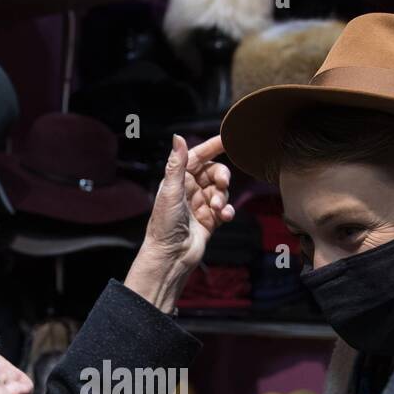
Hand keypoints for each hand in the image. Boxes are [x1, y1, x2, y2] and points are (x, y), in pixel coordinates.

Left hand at [125, 134, 234, 312]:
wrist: (171, 256)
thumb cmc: (165, 224)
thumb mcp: (171, 190)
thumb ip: (177, 164)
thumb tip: (177, 137)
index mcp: (178, 180)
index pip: (197, 156)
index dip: (212, 146)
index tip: (228, 139)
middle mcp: (189, 190)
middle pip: (213, 172)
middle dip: (221, 175)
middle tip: (223, 183)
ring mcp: (200, 205)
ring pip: (221, 191)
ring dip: (222, 197)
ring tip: (216, 208)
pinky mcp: (210, 220)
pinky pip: (225, 209)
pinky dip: (227, 210)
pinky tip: (224, 216)